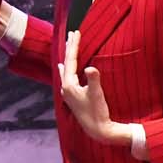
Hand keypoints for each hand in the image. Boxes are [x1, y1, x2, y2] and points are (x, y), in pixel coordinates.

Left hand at [57, 30, 133, 145]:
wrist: (97, 130)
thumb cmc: (98, 112)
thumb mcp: (97, 94)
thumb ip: (93, 79)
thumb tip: (90, 67)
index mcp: (69, 85)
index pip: (71, 60)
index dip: (74, 46)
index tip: (76, 32)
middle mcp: (65, 88)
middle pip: (66, 63)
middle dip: (70, 48)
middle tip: (72, 34)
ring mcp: (67, 93)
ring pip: (66, 70)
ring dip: (68, 58)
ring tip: (68, 46)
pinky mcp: (72, 97)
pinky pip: (67, 77)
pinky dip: (67, 69)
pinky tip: (64, 69)